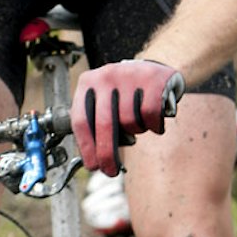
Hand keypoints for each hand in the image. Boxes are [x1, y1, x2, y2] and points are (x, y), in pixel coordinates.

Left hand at [71, 60, 183, 175]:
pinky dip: (153, 126)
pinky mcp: (152, 79)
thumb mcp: (103, 99)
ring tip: (139, 123)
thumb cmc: (125, 91)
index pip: (81, 119)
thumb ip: (95, 123)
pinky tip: (154, 122)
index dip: (86, 147)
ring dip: (137, 131)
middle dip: (107, 153)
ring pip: (130, 121)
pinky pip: (150, 115)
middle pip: (104, 124)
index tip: (93, 166)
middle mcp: (105, 76)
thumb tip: (94, 159)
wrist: (155, 66)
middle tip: (111, 170)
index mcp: (88, 82)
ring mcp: (129, 75)